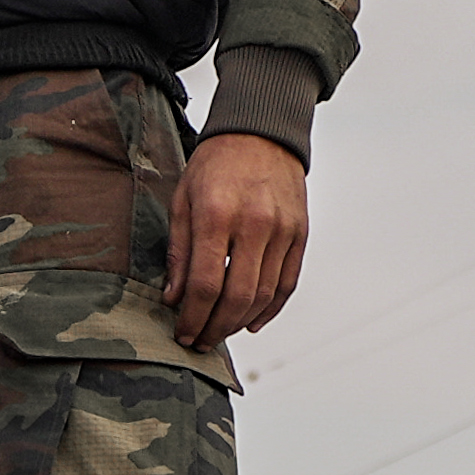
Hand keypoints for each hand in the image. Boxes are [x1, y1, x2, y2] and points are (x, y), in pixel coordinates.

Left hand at [169, 130, 308, 346]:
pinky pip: (288, 283)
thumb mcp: (183, 199)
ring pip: (265, 295)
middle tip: (200, 342)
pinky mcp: (300, 233)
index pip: (206, 284)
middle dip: (215, 328)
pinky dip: (271, 309)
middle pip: (238, 296)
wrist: (261, 132)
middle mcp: (255, 224)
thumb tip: (174, 299)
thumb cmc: (214, 165)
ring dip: (240, 322)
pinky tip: (252, 322)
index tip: (183, 334)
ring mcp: (283, 230)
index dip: (193, 318)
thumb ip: (179, 251)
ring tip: (220, 332)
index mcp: (218, 215)